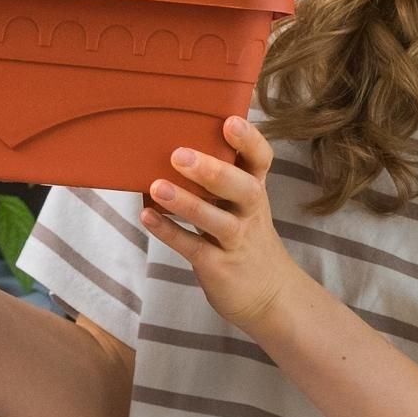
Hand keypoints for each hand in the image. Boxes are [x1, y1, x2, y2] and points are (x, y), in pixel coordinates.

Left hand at [142, 117, 305, 335]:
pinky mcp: (220, 266)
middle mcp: (250, 214)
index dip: (249, 140)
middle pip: (242, 188)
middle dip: (214, 171)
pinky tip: (147, 216)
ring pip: (218, 221)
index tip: (230, 121)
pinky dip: (170, 232)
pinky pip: (194, 248)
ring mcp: (237, 241)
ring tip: (157, 187)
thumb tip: (169, 143)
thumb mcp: (241, 206)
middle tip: (179, 154)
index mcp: (254, 191)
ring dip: (187, 203)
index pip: (261, 160)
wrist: (270, 296)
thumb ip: (218, 179)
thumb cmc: (244, 239)